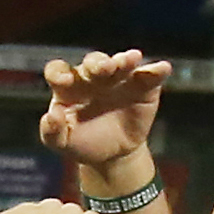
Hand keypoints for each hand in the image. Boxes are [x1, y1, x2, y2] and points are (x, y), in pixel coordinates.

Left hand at [38, 50, 171, 171]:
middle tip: (104, 69)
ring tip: (132, 58)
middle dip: (98, 64)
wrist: (113, 155)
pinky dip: (156, 70)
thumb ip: (51, 132)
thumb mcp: (62, 143)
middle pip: (93, 62)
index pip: (58, 71)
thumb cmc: (83, 143)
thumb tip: (51, 116)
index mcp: (68, 87)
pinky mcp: (142, 87)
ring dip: (125, 60)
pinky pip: (149, 75)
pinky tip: (163, 68)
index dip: (59, 72)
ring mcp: (118, 80)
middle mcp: (92, 78)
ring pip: (120, 63)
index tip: (63, 81)